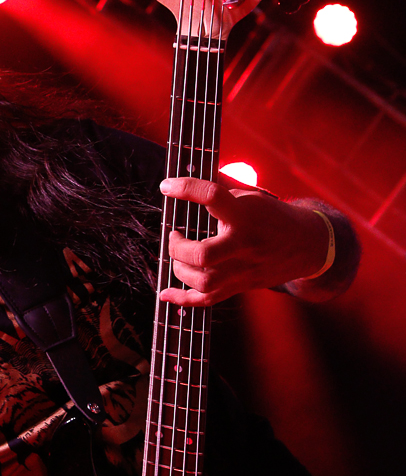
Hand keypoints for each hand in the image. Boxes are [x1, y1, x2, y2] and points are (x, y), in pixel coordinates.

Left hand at [159, 178, 329, 305]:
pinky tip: (166, 293)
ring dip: (180, 270)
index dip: (186, 189)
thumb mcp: (253, 196)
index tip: (167, 186)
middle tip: (175, 235)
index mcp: (246, 215)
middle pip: (203, 255)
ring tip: (179, 255)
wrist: (307, 245)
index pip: (213, 197)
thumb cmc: (274, 217)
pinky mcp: (240, 286)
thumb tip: (189, 175)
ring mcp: (242, 270)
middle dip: (178, 247)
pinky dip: (182, 299)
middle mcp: (243, 245)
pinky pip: (207, 300)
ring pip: (203, 281)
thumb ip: (222, 187)